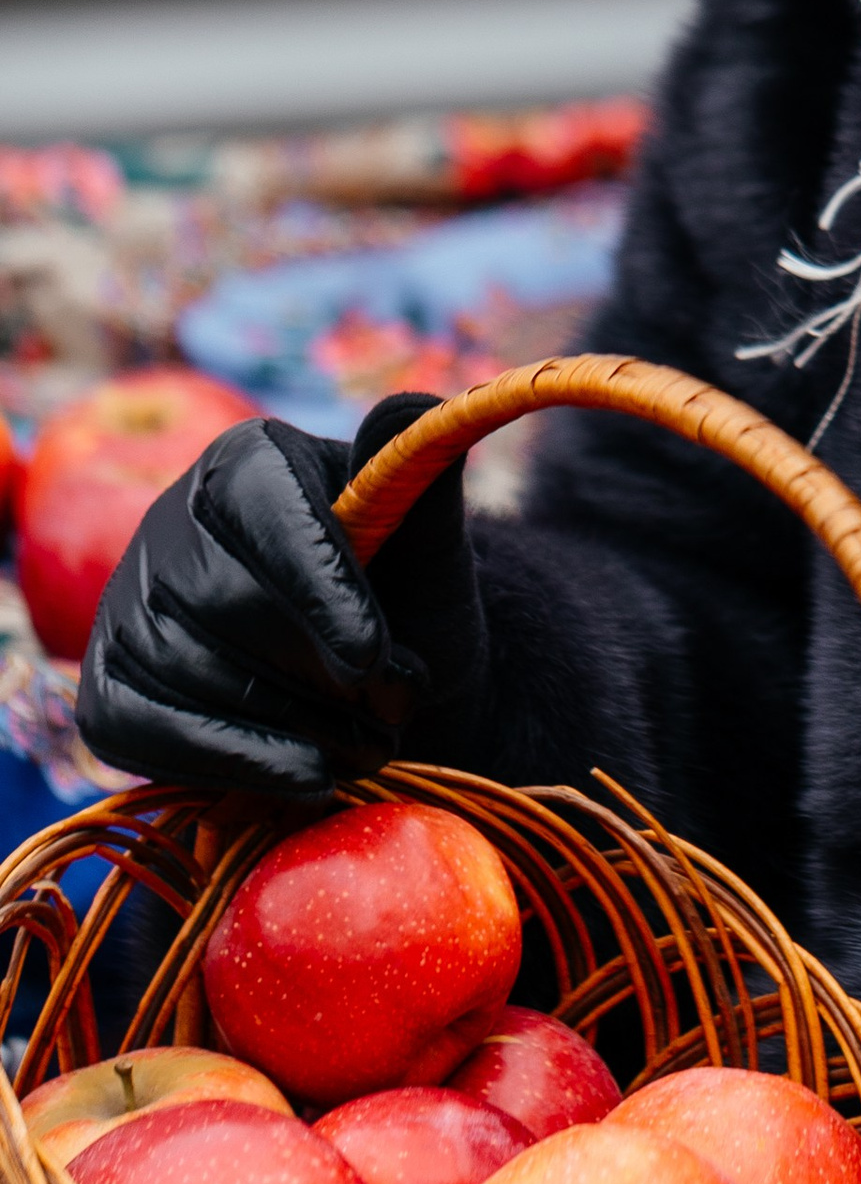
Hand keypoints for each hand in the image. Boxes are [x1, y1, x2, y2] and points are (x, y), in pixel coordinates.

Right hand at [77, 393, 488, 798]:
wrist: (372, 672)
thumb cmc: (404, 596)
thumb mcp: (429, 546)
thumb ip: (426, 490)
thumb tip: (418, 407)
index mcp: (249, 460)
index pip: (267, 508)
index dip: (320, 586)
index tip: (373, 658)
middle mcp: (171, 519)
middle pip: (226, 601)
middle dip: (317, 671)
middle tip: (394, 710)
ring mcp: (129, 601)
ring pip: (187, 670)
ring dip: (289, 725)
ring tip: (372, 747)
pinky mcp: (108, 681)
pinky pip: (139, 727)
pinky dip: (227, 761)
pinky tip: (304, 776)